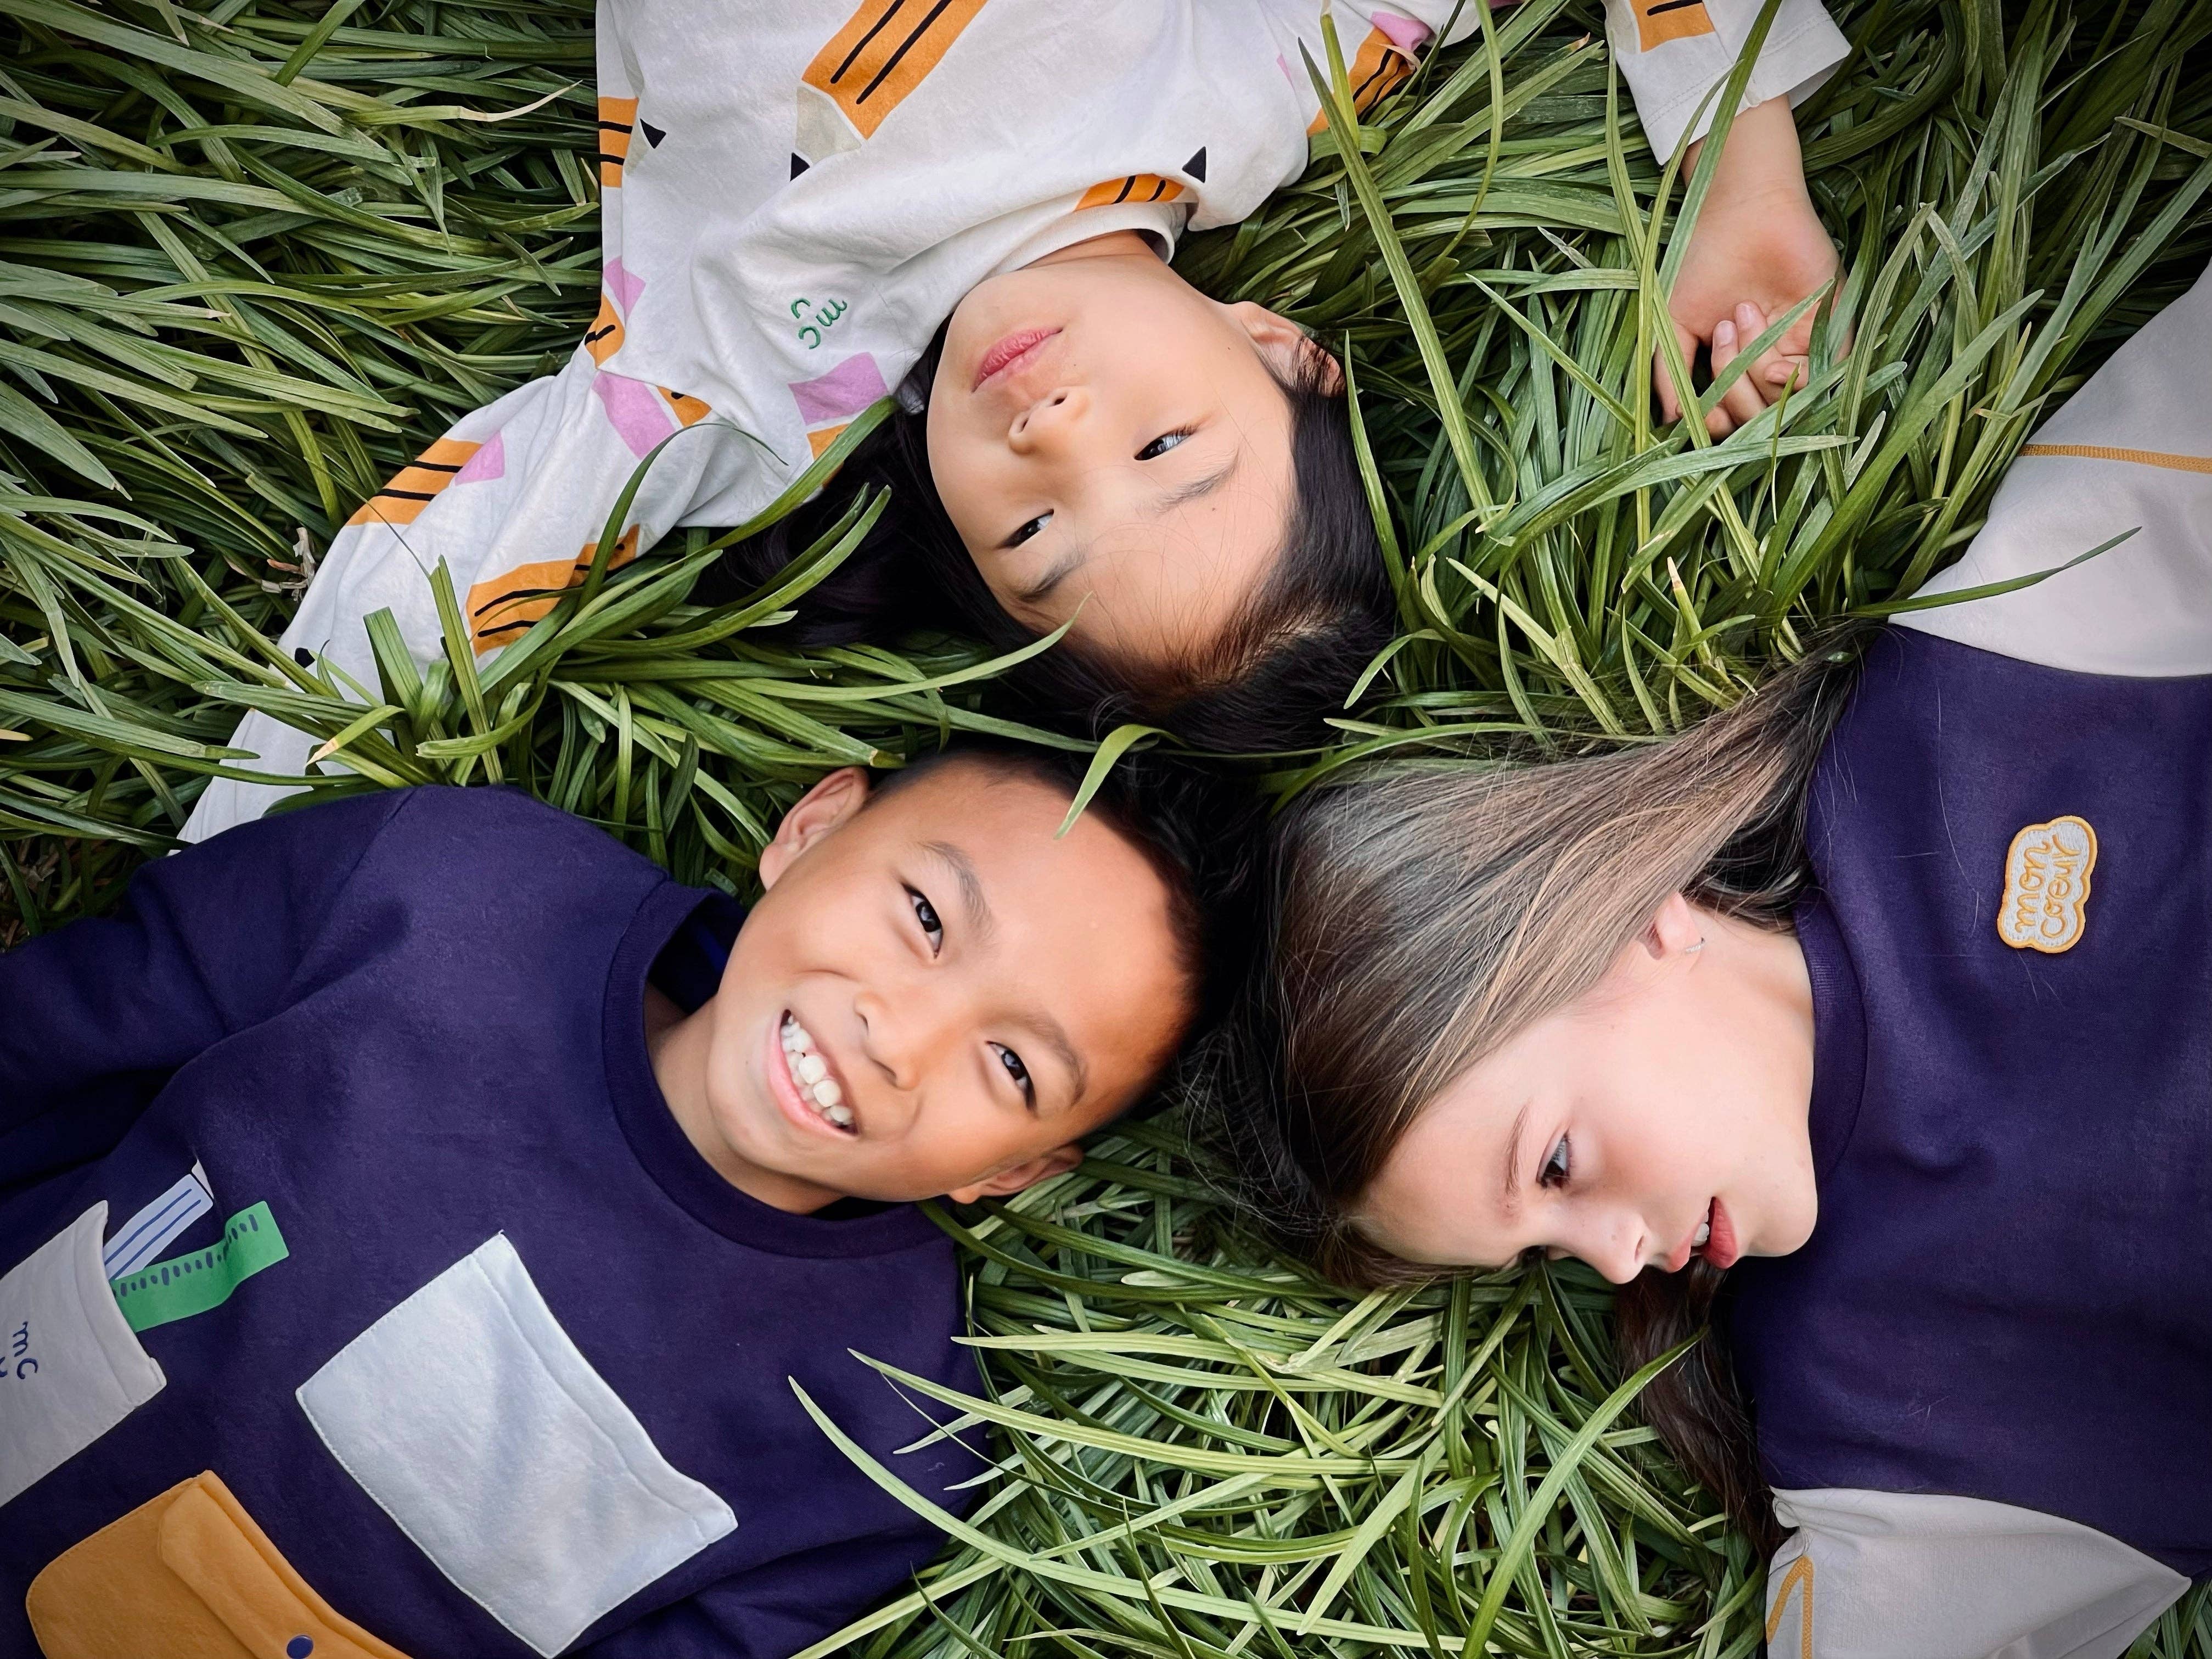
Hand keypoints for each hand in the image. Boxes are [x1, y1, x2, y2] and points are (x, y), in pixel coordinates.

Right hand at [1656, 95, 1840, 437]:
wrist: (1743, 210)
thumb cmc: (1705, 260)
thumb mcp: (1674, 324)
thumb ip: (1670, 374)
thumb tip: (1673, 422)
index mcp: (1735, 365)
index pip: (1733, 418)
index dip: (1718, 423)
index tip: (1701, 411)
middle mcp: (1769, 362)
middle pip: (1757, 418)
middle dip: (1731, 395)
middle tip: (1718, 337)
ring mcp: (1800, 348)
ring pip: (1783, 404)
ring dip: (1751, 375)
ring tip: (1737, 321)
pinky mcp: (1828, 330)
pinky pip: (1818, 380)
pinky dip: (1787, 380)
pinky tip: (1770, 354)